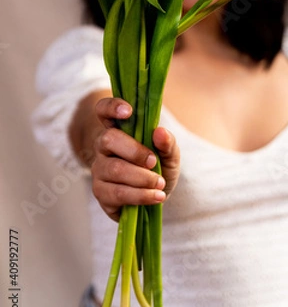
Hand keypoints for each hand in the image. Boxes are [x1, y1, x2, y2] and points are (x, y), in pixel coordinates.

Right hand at [91, 97, 179, 221]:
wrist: (156, 199)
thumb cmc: (159, 170)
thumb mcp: (170, 155)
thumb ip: (168, 143)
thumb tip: (160, 132)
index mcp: (119, 130)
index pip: (104, 110)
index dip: (111, 107)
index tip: (128, 111)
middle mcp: (104, 147)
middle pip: (109, 139)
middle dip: (135, 151)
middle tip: (154, 162)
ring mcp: (99, 170)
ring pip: (115, 169)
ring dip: (142, 178)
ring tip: (160, 184)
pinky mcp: (101, 193)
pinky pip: (117, 193)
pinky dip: (141, 195)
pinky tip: (156, 197)